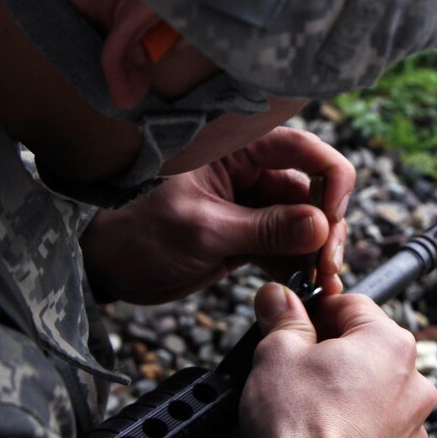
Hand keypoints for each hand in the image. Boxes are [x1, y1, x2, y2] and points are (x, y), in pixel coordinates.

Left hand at [80, 127, 354, 303]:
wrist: (105, 265)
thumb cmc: (136, 231)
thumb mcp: (202, 229)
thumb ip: (263, 229)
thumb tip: (319, 226)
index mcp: (236, 148)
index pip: (303, 150)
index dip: (330, 180)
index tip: (331, 220)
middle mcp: (249, 171)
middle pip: (312, 190)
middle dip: (328, 227)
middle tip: (328, 266)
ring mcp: (250, 206)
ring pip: (304, 223)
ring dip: (319, 253)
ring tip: (324, 285)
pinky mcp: (247, 237)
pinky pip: (286, 247)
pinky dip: (301, 267)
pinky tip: (312, 289)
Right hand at [240, 284, 436, 437]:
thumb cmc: (298, 421)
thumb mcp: (278, 353)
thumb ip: (283, 318)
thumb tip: (278, 296)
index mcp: (390, 341)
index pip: (352, 304)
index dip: (316, 310)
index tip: (294, 321)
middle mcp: (414, 377)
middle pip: (366, 345)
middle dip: (331, 349)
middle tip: (293, 364)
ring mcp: (412, 418)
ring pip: (374, 384)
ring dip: (345, 385)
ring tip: (307, 401)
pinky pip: (378, 420)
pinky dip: (355, 419)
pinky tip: (325, 427)